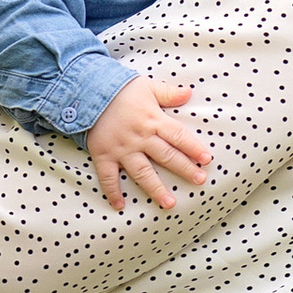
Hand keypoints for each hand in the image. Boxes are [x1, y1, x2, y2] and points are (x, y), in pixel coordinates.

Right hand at [84, 75, 211, 213]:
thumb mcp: (147, 86)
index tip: (207, 159)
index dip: (193, 148)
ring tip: (170, 203)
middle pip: (166, 156)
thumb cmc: (119, 88)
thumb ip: (168, 93)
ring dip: (156, 188)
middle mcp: (140, 138)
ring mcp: (122, 149)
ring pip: (142, 172)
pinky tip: (120, 206)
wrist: (86, 91)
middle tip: (199, 181)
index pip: (178, 136)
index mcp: (153, 120)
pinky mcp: (104, 155)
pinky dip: (113, 192)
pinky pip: (108, 177)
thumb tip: (188, 93)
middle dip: (184, 169)